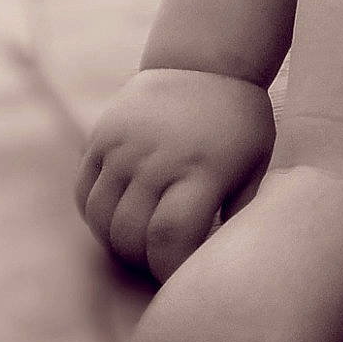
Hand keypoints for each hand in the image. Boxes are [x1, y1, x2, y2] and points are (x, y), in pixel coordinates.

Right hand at [75, 68, 275, 280]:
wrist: (205, 62)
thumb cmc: (239, 122)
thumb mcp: (258, 164)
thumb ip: (242, 213)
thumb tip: (227, 263)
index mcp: (202, 168)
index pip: (169, 238)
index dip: (170, 271)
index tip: (183, 278)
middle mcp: (158, 158)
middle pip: (130, 236)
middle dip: (145, 263)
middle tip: (163, 263)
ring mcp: (124, 147)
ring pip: (101, 220)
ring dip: (118, 244)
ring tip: (143, 245)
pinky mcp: (101, 138)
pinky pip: (84, 194)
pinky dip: (97, 218)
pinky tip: (121, 220)